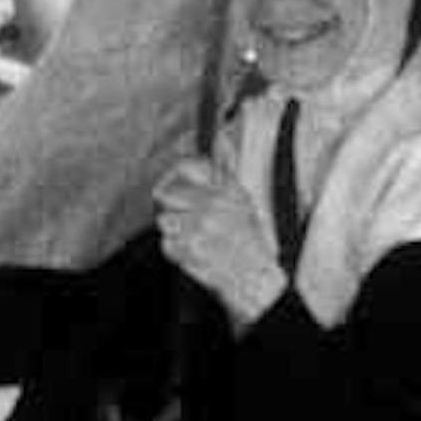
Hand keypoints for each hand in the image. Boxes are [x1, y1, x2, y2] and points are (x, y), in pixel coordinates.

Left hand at [154, 158, 285, 328]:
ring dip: (175, 232)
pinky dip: (176, 251)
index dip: (173, 176)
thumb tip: (222, 139)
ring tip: (195, 240)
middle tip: (185, 219)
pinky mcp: (189, 250)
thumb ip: (227, 169)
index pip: (183, 167)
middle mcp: (212, 206)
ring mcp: (199, 228)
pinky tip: (194, 254)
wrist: (256, 282)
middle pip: (166, 195)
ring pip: (164, 221)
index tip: (171, 185)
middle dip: (172, 208)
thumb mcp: (244, 201)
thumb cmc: (251, 244)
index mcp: (226, 191)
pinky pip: (167, 244)